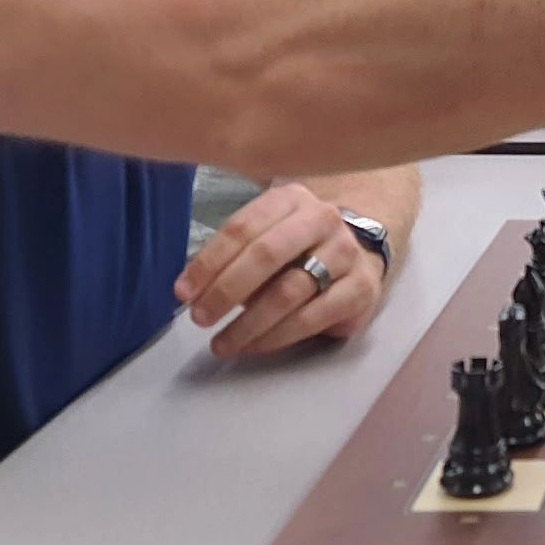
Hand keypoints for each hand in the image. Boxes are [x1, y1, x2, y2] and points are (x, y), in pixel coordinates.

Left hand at [175, 181, 385, 359]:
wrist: (358, 255)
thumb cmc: (297, 248)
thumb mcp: (266, 235)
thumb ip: (233, 256)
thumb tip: (191, 291)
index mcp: (291, 198)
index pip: (242, 227)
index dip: (208, 262)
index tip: (183, 292)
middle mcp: (322, 219)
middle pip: (266, 255)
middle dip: (226, 291)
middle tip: (199, 319)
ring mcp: (346, 253)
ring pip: (288, 291)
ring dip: (248, 323)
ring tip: (222, 344)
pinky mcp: (361, 289)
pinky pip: (311, 318)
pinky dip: (276, 336)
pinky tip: (254, 346)